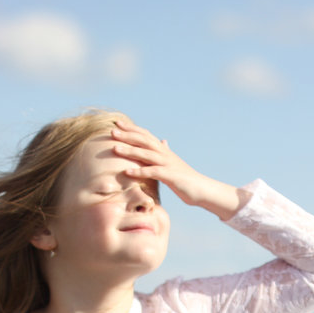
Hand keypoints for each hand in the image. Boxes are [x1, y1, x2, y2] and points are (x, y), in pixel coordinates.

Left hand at [110, 118, 245, 219]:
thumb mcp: (173, 163)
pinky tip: (127, 172)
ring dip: (130, 151)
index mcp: (164, 151)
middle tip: (111, 131)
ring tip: (115, 148)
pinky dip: (140, 171)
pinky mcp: (171, 176)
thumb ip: (165, 152)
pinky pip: (153, 172)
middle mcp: (165, 154)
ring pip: (146, 154)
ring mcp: (168, 164)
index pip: (145, 135)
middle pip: (144, 141)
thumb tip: (163, 141)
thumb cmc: (185, 178)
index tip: (116, 123)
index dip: (132, 128)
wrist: (202, 189)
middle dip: (128, 135)